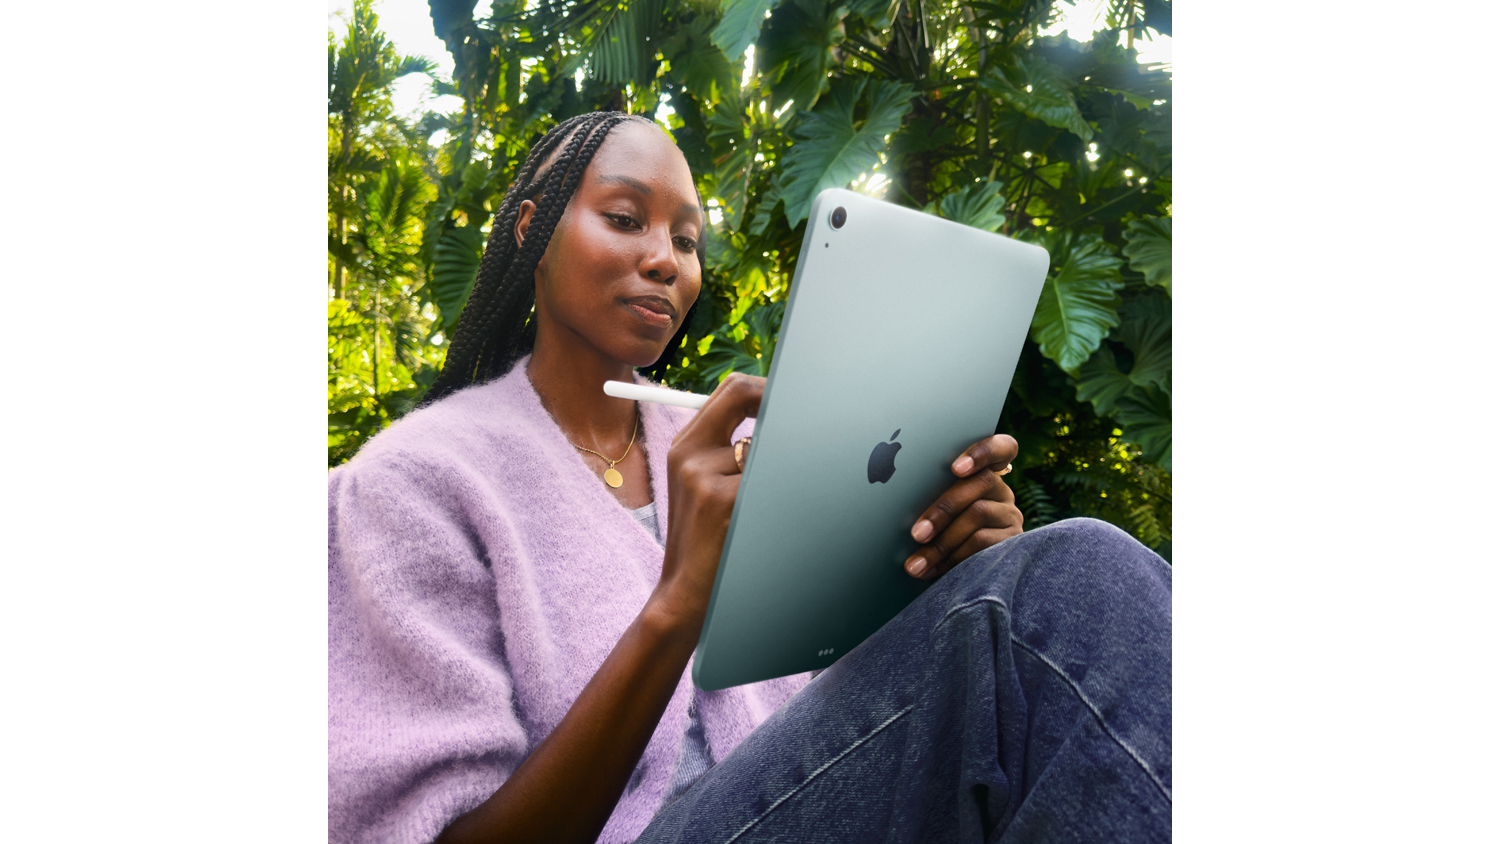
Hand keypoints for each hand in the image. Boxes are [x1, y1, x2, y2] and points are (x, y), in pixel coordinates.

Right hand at [652, 373, 763, 630]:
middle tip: (803, 423)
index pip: (729, 390)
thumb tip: (776, 414)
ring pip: (764, 446)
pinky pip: (769, 477)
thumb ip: (725, 448)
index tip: (788, 399)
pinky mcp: (723, 500)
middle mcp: (690, 454)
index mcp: (685, 447)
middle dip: (778, 405)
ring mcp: (704, 476)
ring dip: (777, 468)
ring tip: (766, 502)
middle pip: (743, 396)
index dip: (764, 388)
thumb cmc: (703, 540)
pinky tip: (767, 518)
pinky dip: (779, 494)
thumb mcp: (699, 487)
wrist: (684, 594)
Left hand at [904, 434, 1023, 579]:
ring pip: (979, 513)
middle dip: (943, 508)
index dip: (983, 451)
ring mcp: (1010, 515)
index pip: (1001, 447)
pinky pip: (984, 543)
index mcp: (982, 474)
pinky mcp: (1013, 541)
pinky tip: (933, 570)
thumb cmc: (935, 534)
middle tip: (916, 534)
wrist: (964, 580)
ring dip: (942, 541)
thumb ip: (928, 494)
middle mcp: (1001, 491)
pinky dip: (954, 558)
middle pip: (981, 482)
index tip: (956, 468)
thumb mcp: (934, 513)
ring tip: (916, 563)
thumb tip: (893, 492)